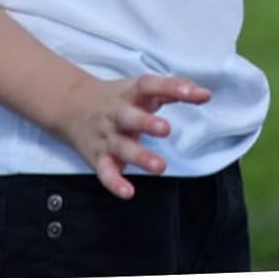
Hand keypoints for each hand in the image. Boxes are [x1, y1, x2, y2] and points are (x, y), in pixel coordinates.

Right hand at [51, 72, 211, 198]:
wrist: (72, 106)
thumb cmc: (120, 98)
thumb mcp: (142, 89)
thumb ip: (173, 90)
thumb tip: (206, 94)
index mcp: (130, 92)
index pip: (150, 85)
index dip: (171, 87)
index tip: (194, 93)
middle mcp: (116, 113)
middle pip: (129, 117)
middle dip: (146, 123)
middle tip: (167, 129)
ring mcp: (106, 136)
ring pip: (120, 147)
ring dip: (139, 157)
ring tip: (160, 167)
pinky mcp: (97, 157)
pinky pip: (104, 172)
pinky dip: (114, 183)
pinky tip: (128, 192)